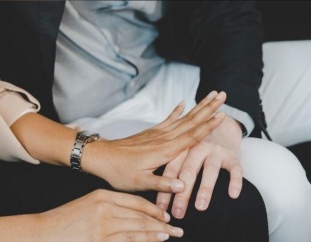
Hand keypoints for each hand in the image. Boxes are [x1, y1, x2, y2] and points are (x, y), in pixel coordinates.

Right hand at [39, 189, 182, 241]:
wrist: (43, 232)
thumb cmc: (64, 220)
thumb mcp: (87, 204)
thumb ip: (109, 206)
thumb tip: (132, 215)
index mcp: (102, 196)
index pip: (135, 202)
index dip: (153, 210)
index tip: (165, 216)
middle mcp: (105, 208)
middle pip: (140, 216)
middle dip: (161, 223)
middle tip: (177, 229)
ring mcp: (103, 226)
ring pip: (137, 230)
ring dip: (156, 233)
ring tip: (170, 236)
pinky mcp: (100, 240)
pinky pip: (127, 241)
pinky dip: (142, 241)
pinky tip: (154, 241)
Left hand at [82, 91, 226, 192]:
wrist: (101, 157)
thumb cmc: (119, 172)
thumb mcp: (139, 183)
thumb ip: (161, 184)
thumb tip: (183, 186)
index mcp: (164, 151)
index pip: (191, 137)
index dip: (207, 126)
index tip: (222, 115)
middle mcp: (163, 139)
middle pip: (191, 122)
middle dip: (208, 109)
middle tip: (223, 95)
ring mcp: (156, 134)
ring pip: (183, 118)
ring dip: (198, 107)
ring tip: (211, 96)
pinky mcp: (150, 133)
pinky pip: (167, 120)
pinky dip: (176, 111)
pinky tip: (183, 103)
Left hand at [156, 114, 242, 218]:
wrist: (217, 117)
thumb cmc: (190, 142)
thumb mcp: (174, 148)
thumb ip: (167, 166)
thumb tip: (171, 188)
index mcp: (180, 146)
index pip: (170, 170)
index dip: (165, 189)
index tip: (161, 208)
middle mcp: (197, 146)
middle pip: (189, 171)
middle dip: (183, 194)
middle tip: (178, 214)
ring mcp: (215, 150)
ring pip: (210, 170)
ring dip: (205, 189)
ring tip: (201, 207)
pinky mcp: (231, 154)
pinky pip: (235, 169)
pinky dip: (235, 181)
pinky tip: (233, 195)